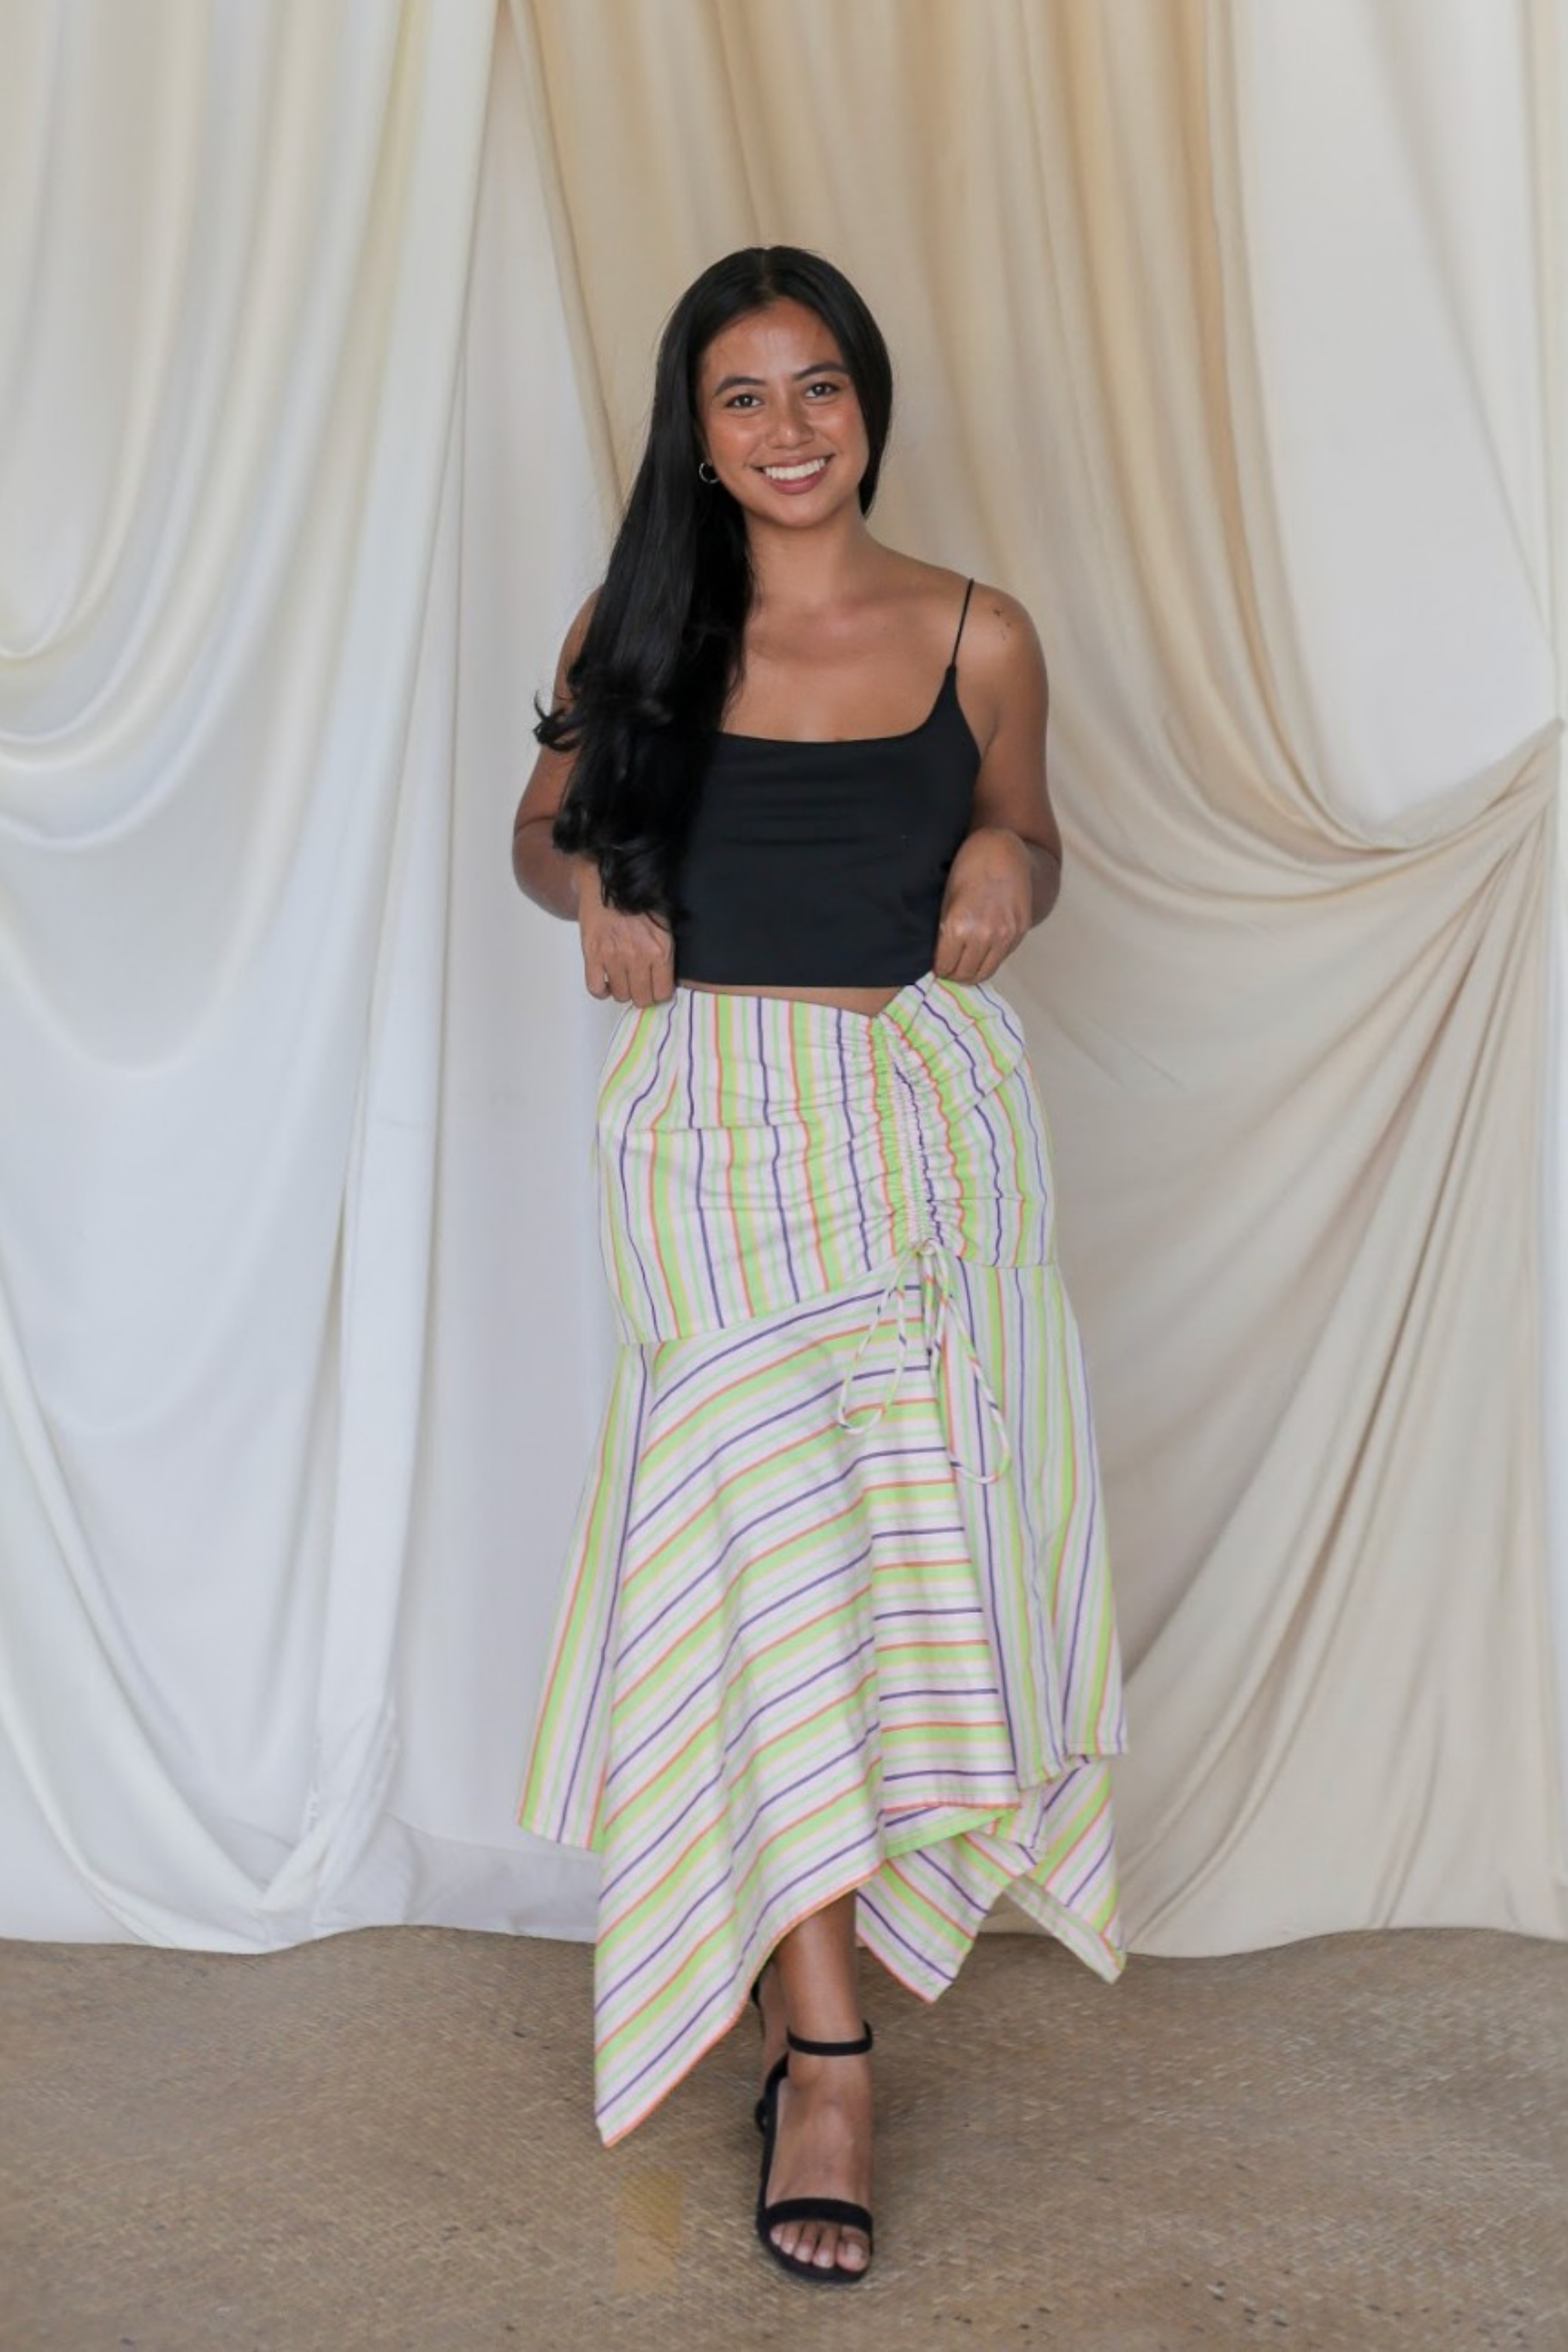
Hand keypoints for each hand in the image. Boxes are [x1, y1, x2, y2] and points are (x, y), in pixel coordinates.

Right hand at [577, 863, 675, 1006]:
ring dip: (622, 990)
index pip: (663, 993)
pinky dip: (601, 990)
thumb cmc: (640, 897)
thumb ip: (665, 951)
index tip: (655, 986)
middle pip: (641, 998)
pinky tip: (605, 982)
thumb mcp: (665, 922)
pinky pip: (595, 988)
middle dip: (642, 994)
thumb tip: (665, 977)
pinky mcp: (592, 954)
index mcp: (660, 950)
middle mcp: (638, 958)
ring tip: (623, 979)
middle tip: (639, 984)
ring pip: (620, 995)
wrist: (610, 878)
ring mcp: (613, 957)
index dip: (659, 992)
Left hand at [932, 828, 1033, 983]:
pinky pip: (1002, 957)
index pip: (946, 966)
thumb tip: (940, 958)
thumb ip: (945, 931)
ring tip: (964, 966)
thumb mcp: (947, 898)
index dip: (939, 969)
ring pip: (986, 972)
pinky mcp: (1021, 931)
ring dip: (973, 973)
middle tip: (949, 970)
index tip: (937, 967)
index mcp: (960, 926)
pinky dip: (989, 959)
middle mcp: (984, 934)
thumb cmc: (969, 867)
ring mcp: (1006, 934)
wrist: (1004, 849)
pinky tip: (981, 951)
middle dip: (954, 974)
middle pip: (966, 974)